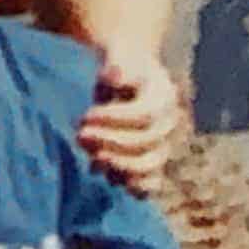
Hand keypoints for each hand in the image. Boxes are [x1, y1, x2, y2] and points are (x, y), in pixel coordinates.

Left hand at [77, 47, 183, 191]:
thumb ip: (116, 68)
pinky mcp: (152, 165)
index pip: (144, 116)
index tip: (86, 115)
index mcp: (164, 96)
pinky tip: (110, 178)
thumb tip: (114, 75)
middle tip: (80, 136)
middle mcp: (169, 123)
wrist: (127, 80)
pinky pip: (153, 184)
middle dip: (111, 142)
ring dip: (119, 166)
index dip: (114, 120)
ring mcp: (163, 145)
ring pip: (150, 165)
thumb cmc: (118, 69)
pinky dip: (135, 187)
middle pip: (147, 142)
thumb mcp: (117, 61)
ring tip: (91, 160)